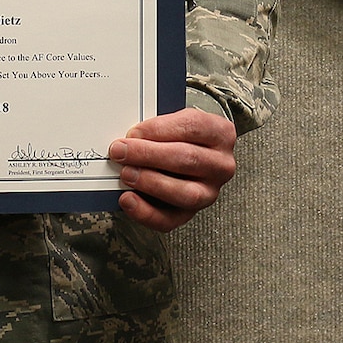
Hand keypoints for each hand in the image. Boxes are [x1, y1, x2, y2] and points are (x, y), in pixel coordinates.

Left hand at [108, 108, 236, 231]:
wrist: (191, 159)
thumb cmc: (182, 139)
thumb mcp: (177, 123)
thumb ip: (158, 129)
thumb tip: (131, 140)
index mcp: (220, 134)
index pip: (192, 127)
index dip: (159, 130)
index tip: (134, 132)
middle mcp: (220, 165)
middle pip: (187, 159)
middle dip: (149, 155)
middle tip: (122, 152)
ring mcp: (209, 192)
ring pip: (183, 192)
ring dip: (150, 182)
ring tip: (127, 174)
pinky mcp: (191, 214)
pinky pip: (169, 219)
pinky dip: (146, 212)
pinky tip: (129, 200)